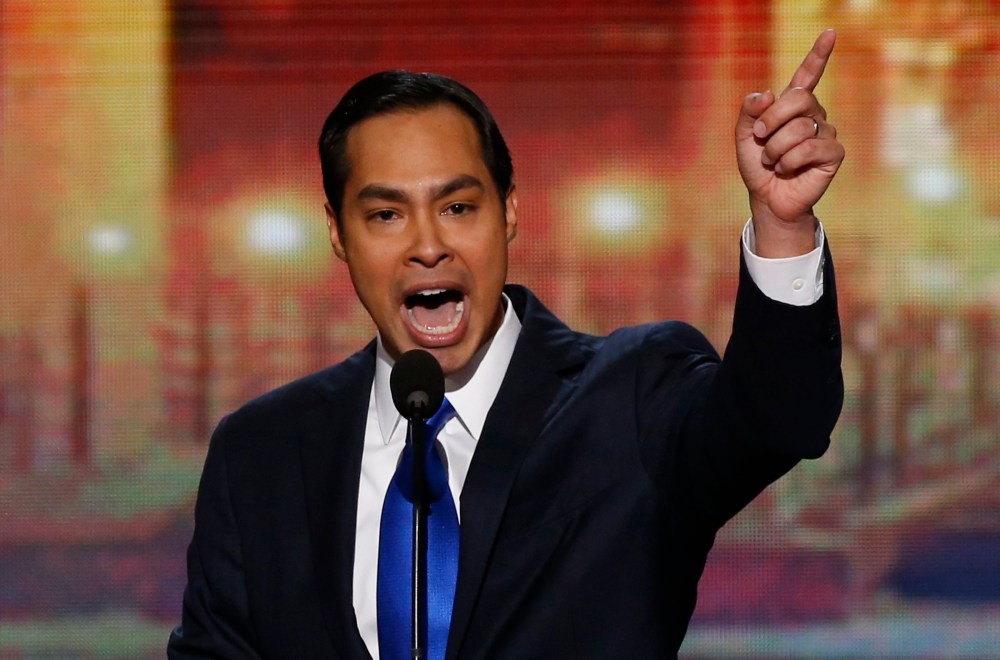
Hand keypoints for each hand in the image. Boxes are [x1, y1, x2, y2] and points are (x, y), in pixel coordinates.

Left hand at [736, 29, 845, 256]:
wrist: (767, 197)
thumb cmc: (758, 166)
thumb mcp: (744, 136)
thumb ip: (750, 111)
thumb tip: (768, 94)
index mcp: (793, 106)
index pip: (808, 75)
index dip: (818, 55)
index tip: (830, 32)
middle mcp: (813, 114)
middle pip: (798, 99)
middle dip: (771, 121)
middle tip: (761, 140)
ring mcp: (826, 132)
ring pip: (799, 128)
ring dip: (776, 149)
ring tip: (773, 162)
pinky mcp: (833, 153)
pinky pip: (809, 147)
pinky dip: (789, 161)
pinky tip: (787, 170)